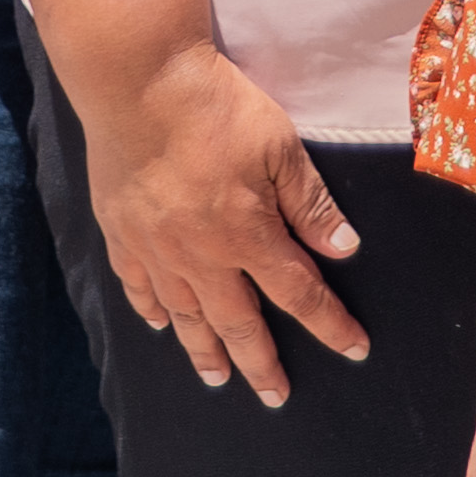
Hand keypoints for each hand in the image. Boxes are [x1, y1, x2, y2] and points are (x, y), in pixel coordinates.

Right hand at [75, 38, 365, 403]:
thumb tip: (344, 250)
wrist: (137, 79)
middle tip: (275, 396)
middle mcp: (200, 255)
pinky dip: (151, 310)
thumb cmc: (216, 106)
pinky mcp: (121, 229)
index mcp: (247, 235)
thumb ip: (309, 203)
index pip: (298, 294)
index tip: (354, 350)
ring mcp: (155, 246)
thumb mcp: (280, 146)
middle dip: (261, 363)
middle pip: (238, 322)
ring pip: (185, 315)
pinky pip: (137, 284)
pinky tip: (160, 325)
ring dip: (205, 350)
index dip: (330, 325)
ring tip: (217, 378)